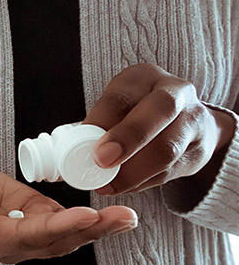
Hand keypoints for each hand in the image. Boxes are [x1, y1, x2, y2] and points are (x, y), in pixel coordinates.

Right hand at [0, 156, 137, 264]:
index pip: (26, 236)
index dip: (58, 227)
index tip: (86, 216)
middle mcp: (4, 245)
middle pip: (53, 243)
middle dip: (90, 231)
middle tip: (123, 218)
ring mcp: (18, 235)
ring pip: (62, 237)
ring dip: (95, 229)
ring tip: (126, 216)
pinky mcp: (27, 219)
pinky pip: (59, 225)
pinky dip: (85, 221)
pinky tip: (110, 214)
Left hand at [82, 64, 235, 194]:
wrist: (186, 124)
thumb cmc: (136, 115)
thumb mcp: (115, 110)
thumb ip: (96, 128)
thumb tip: (65, 157)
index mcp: (144, 78)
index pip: (122, 95)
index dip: (103, 121)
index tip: (89, 146)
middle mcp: (175, 93)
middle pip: (159, 110)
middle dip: (129, 138)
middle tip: (102, 161)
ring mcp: (193, 121)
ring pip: (167, 148)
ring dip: (133, 171)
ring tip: (107, 184)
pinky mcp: (199, 151)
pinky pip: (170, 171)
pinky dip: (142, 183)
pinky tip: (123, 186)